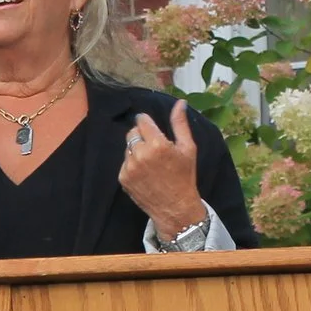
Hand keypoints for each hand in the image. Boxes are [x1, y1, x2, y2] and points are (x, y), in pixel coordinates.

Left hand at [120, 102, 207, 235]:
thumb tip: (180, 102)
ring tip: (150, 162)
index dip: (147, 122)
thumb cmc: (184, 176)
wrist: (175, 207)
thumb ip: (180, 124)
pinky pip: (125, 162)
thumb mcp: (188, 148)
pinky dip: (132, 164)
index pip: (142, 120)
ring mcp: (129, 167)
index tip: (152, 128)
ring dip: (137, 150)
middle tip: (154, 147)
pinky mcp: (123, 178)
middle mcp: (140, 154)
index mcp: (157, 144)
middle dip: (141, 135)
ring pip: (128, 147)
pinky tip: (145, 173)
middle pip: (132, 132)